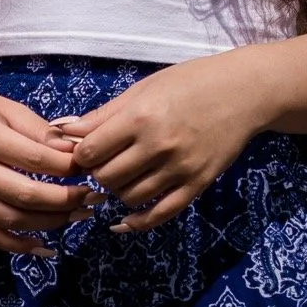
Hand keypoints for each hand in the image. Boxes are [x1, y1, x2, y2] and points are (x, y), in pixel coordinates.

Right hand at [0, 86, 86, 249]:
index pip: (35, 158)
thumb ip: (39, 130)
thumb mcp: (5, 108)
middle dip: (65, 200)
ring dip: (50, 223)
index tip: (89, 167)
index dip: (68, 167)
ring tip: (77, 216)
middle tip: (92, 197)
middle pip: (26, 195)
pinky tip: (45, 247)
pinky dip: (19, 247)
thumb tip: (76, 150)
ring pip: (12, 220)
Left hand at [51, 57, 268, 230]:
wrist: (245, 92)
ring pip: (130, 198)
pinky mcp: (197, 184)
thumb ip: (103, 114)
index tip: (87, 150)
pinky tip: (124, 222)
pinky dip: (138, 222)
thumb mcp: (143, 90)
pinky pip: (161, 214)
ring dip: (117, 192)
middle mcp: (159, 146)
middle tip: (104, 164)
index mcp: (141, 117)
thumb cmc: (190, 83)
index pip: (91, 152)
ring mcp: (180, 168)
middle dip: (98, 174)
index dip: (81, 155)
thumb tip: (62, 129)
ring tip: (122, 177)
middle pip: (107, 178)